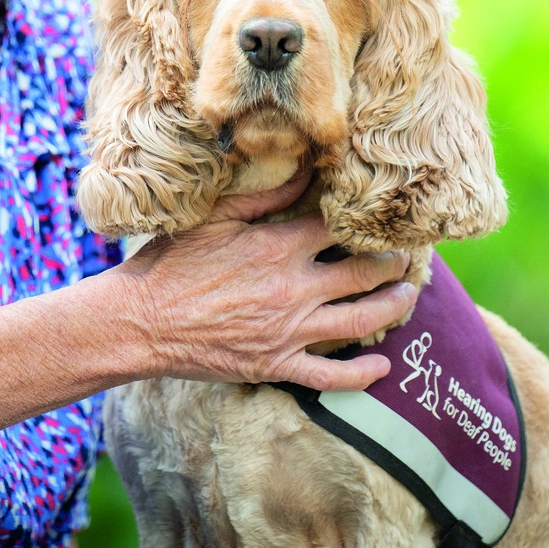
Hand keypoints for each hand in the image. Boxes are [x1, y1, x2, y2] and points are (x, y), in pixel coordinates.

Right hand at [112, 169, 417, 390]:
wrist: (141, 322)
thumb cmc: (172, 264)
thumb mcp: (215, 220)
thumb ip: (265, 198)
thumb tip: (304, 171)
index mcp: (278, 247)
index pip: (341, 229)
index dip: (367, 222)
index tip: (384, 219)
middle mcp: (293, 288)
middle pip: (365, 273)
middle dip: (393, 264)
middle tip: (407, 257)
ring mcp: (288, 331)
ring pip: (362, 321)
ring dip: (393, 307)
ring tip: (407, 296)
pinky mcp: (277, 364)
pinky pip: (331, 376)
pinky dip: (363, 374)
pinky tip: (383, 367)